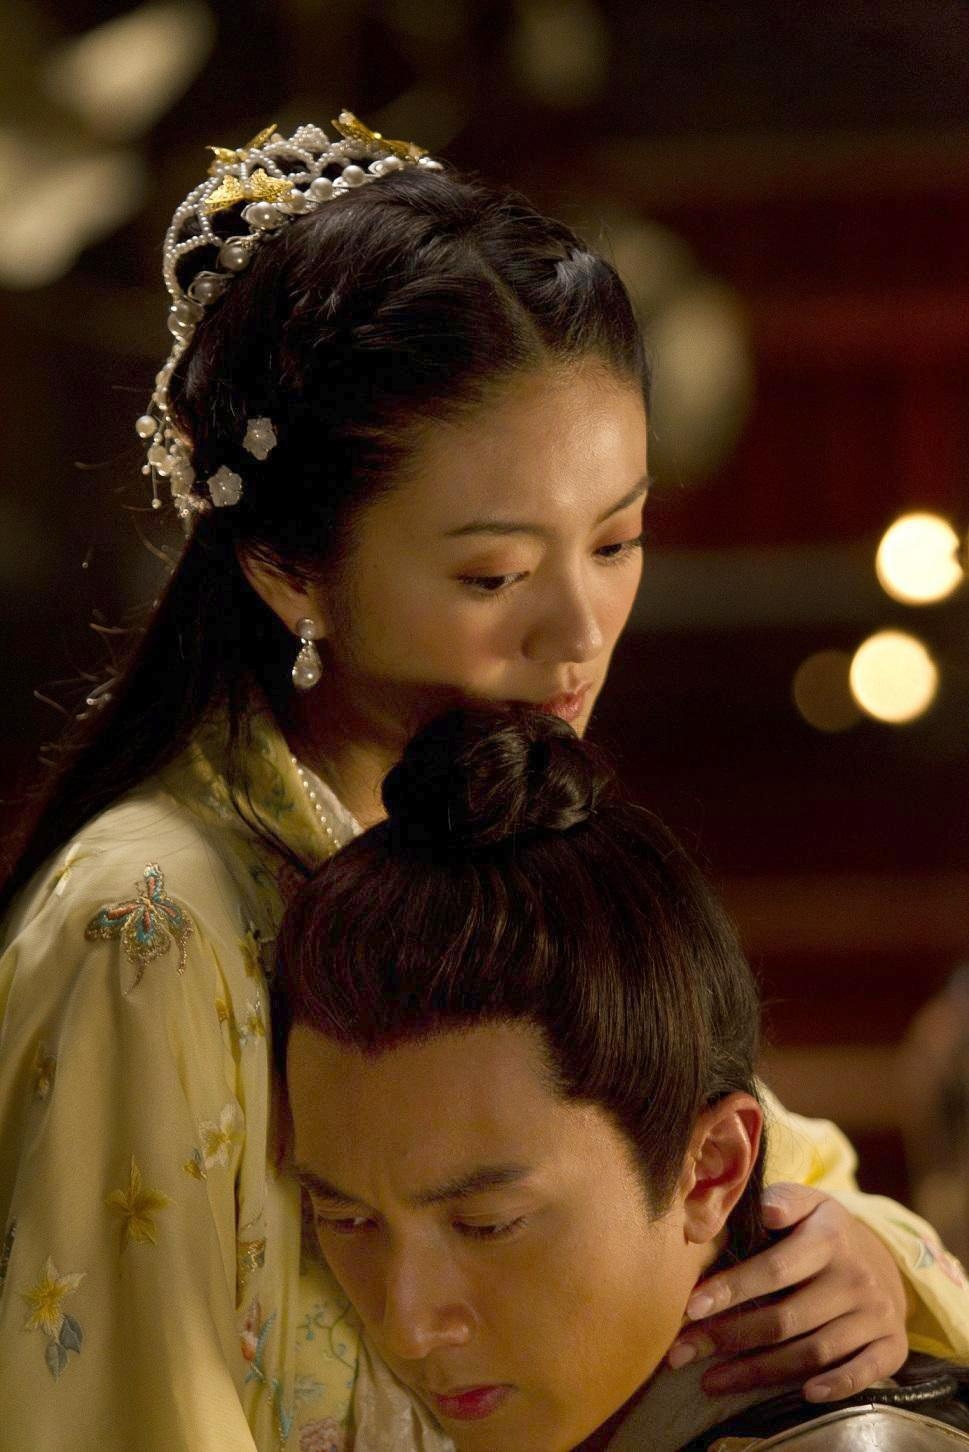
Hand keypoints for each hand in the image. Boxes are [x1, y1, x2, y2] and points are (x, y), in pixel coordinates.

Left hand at [666, 1182, 908, 1401]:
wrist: (883, 1258)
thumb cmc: (822, 1230)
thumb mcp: (807, 1202)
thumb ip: (782, 1200)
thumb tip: (765, 1209)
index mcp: (829, 1238)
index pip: (775, 1269)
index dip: (732, 1289)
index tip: (690, 1308)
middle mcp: (855, 1278)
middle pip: (786, 1318)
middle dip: (729, 1337)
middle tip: (681, 1352)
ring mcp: (875, 1315)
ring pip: (813, 1352)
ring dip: (758, 1372)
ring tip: (709, 1380)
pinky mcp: (892, 1346)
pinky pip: (864, 1373)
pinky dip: (836, 1386)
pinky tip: (802, 1395)